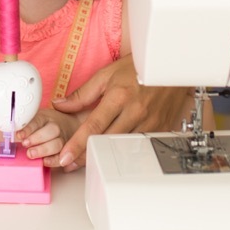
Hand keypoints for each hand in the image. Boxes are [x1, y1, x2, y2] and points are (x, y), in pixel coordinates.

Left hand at [15, 108, 81, 166]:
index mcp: (47, 117)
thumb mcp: (35, 119)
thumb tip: (9, 132)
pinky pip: (63, 156)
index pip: (38, 121)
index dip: (28, 128)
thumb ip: (24, 126)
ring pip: (58, 144)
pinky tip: (45, 162)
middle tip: (25, 145)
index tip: (19, 135)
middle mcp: (57, 127)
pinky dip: (54, 160)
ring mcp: (63, 139)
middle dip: (37, 138)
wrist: (67, 127)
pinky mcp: (67, 151)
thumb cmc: (45, 125)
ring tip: (31, 154)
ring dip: (44, 150)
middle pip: (52, 131)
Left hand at [52, 57, 191, 170]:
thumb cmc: (138, 67)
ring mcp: (150, 122)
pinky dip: (126, 150)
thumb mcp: (106, 74)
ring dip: (104, 155)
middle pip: (106, 142)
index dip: (77, 144)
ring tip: (88, 159)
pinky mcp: (160, 128)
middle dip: (86, 156)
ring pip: (123, 148)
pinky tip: (114, 152)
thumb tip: (61, 105)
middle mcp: (135, 112)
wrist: (169, 65)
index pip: (93, 126)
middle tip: (70, 163)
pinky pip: (140, 146)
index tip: (64, 157)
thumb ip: (82, 94)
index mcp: (119, 97)